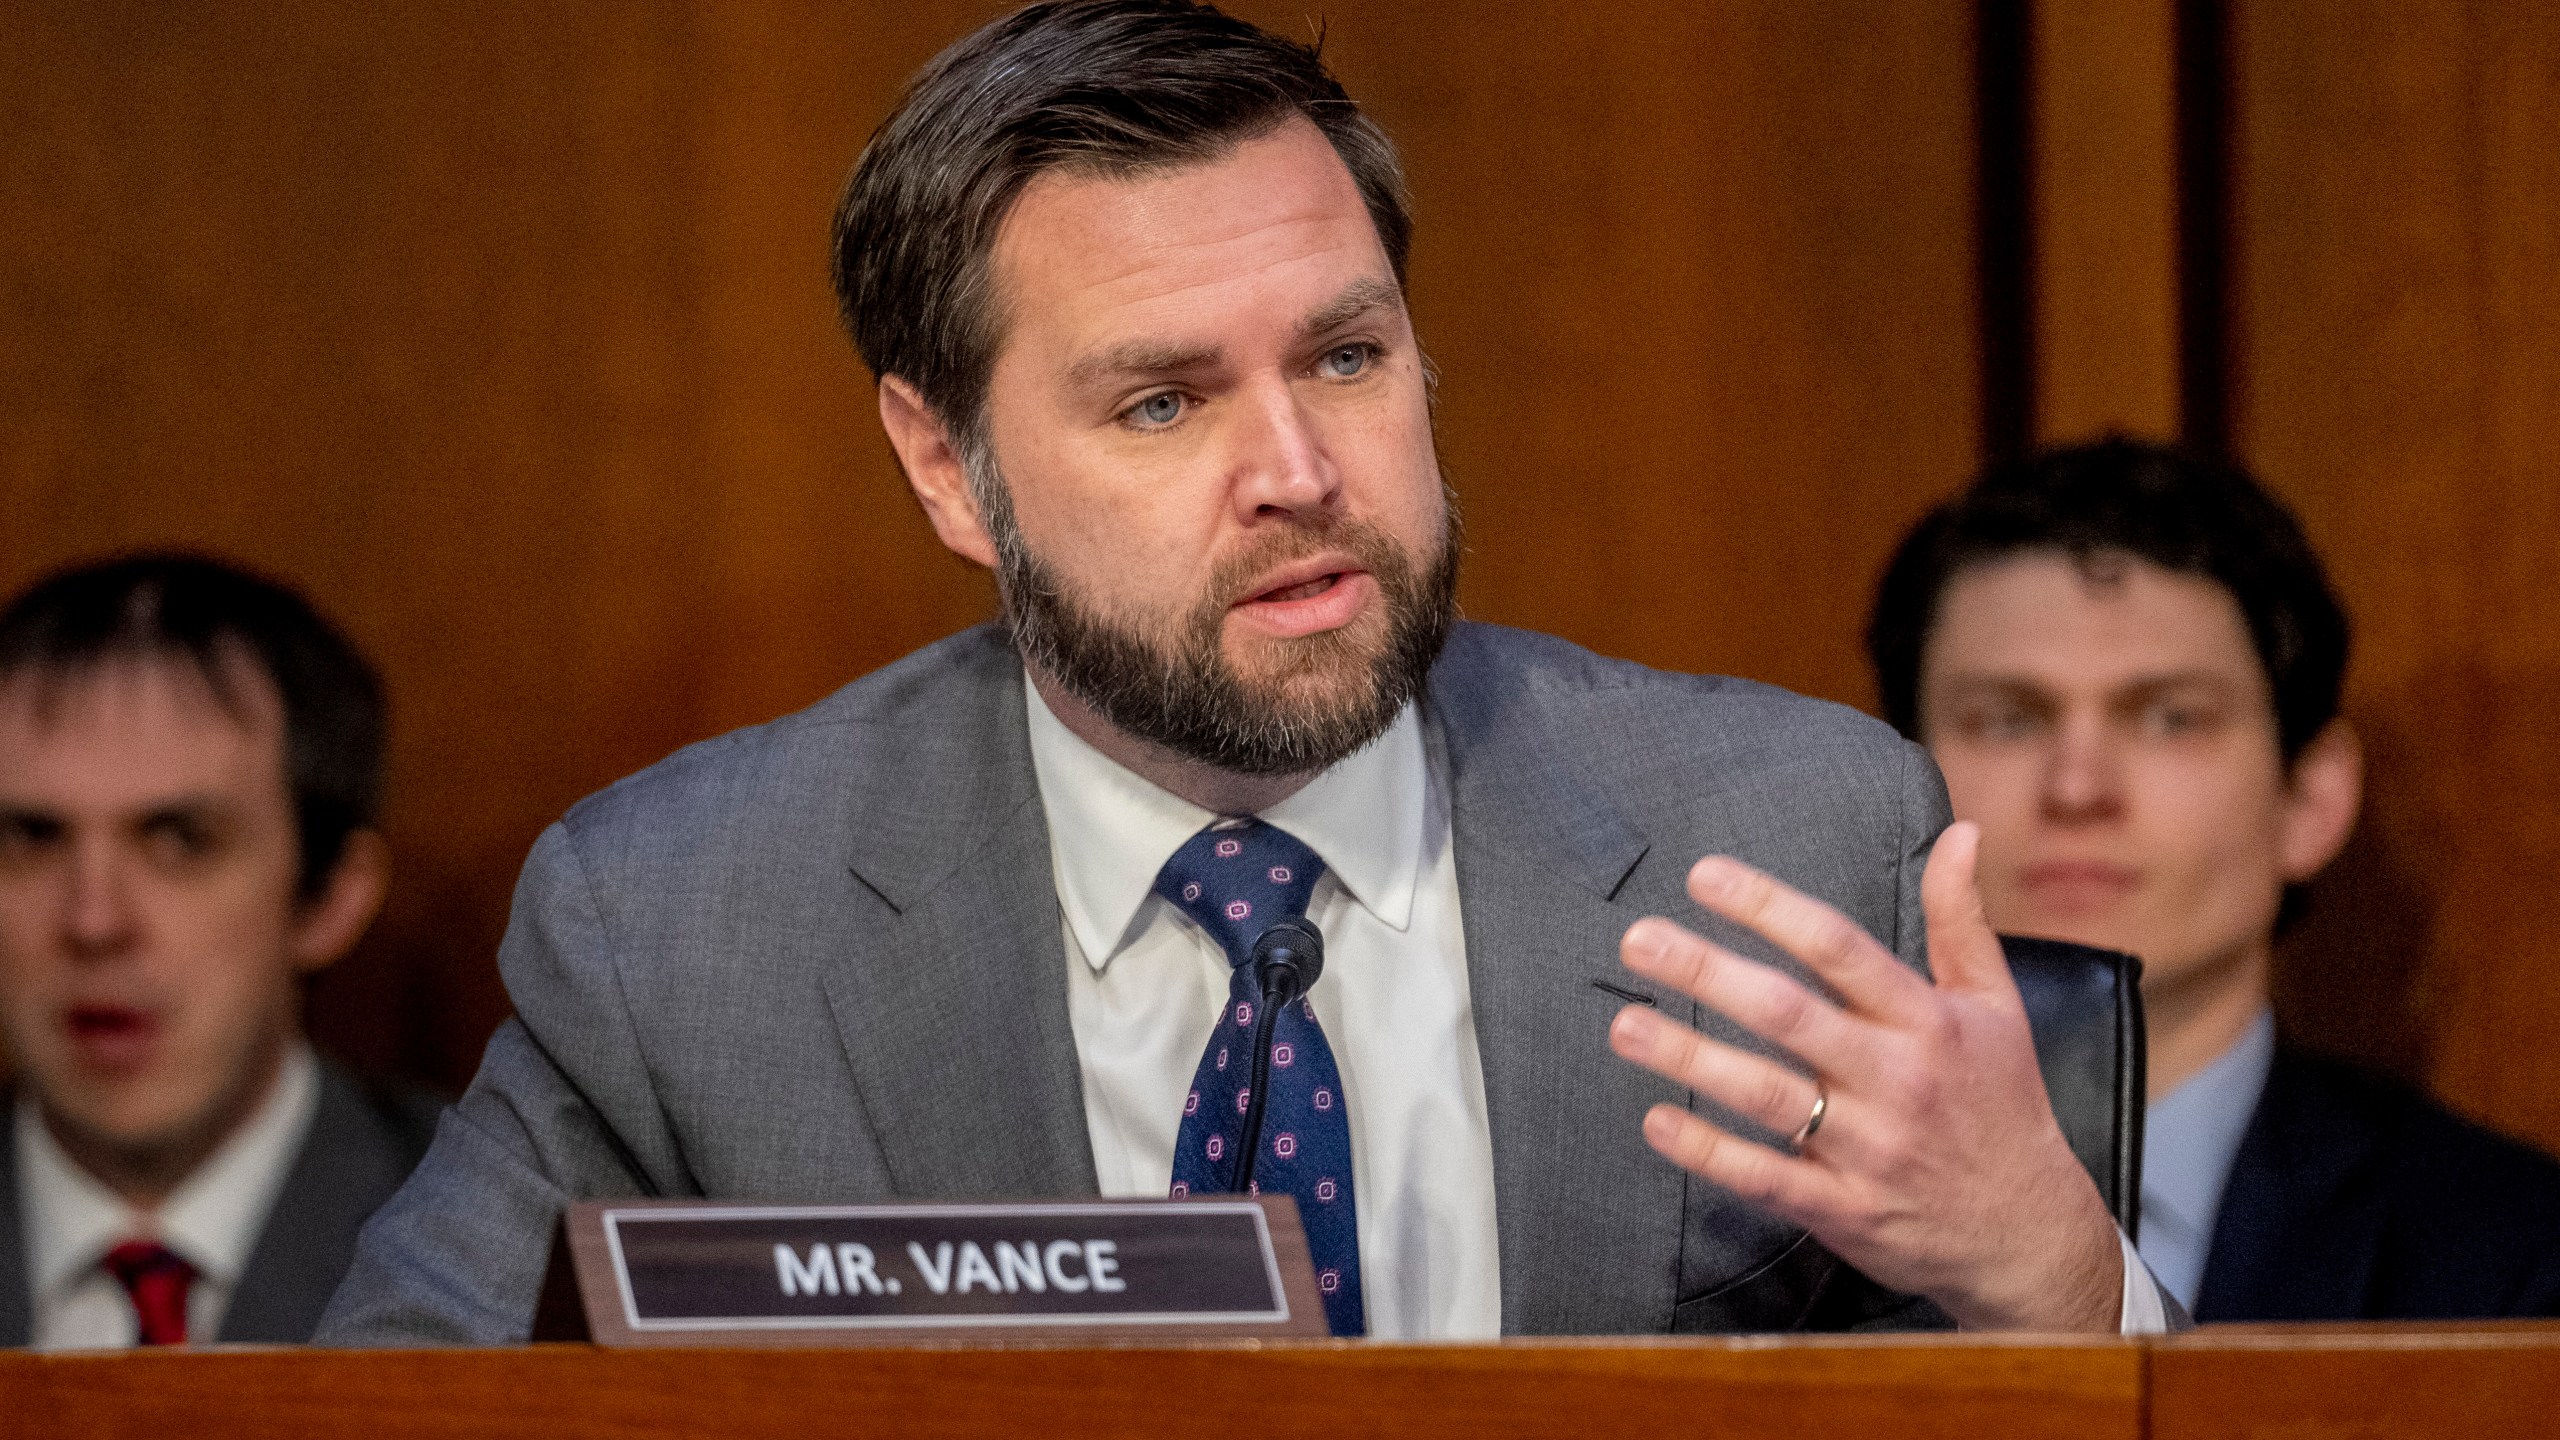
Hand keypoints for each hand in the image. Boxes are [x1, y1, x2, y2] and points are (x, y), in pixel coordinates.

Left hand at [1604, 822, 2122, 1330]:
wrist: (2029, 1233)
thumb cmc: (2001, 1104)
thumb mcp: (1997, 1005)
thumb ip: (1962, 917)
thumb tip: (1959, 830)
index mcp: (1927, 1021)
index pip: (1838, 949)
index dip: (1769, 908)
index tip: (1704, 876)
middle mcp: (1895, 1079)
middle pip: (1788, 1014)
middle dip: (1708, 972)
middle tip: (1640, 940)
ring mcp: (1868, 1148)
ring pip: (1766, 1094)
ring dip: (1689, 1056)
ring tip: (1625, 1024)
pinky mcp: (1844, 1209)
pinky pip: (1766, 1177)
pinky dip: (1708, 1151)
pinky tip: (1657, 1120)